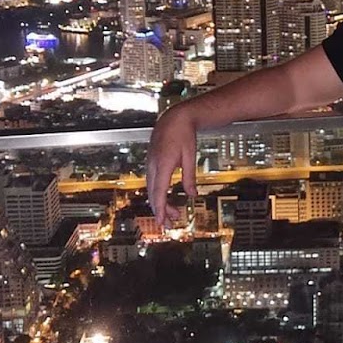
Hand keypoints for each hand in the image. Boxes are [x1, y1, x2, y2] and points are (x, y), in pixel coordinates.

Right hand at [145, 103, 198, 224]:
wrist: (174, 118)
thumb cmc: (183, 134)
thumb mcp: (190, 156)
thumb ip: (190, 176)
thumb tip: (192, 195)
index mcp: (163, 163)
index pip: (159, 191)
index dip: (159, 209)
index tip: (161, 222)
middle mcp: (153, 164)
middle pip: (153, 193)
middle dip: (161, 210)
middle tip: (170, 224)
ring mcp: (150, 163)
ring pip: (152, 189)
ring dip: (161, 203)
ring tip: (174, 214)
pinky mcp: (152, 162)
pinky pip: (153, 182)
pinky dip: (158, 193)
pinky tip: (166, 199)